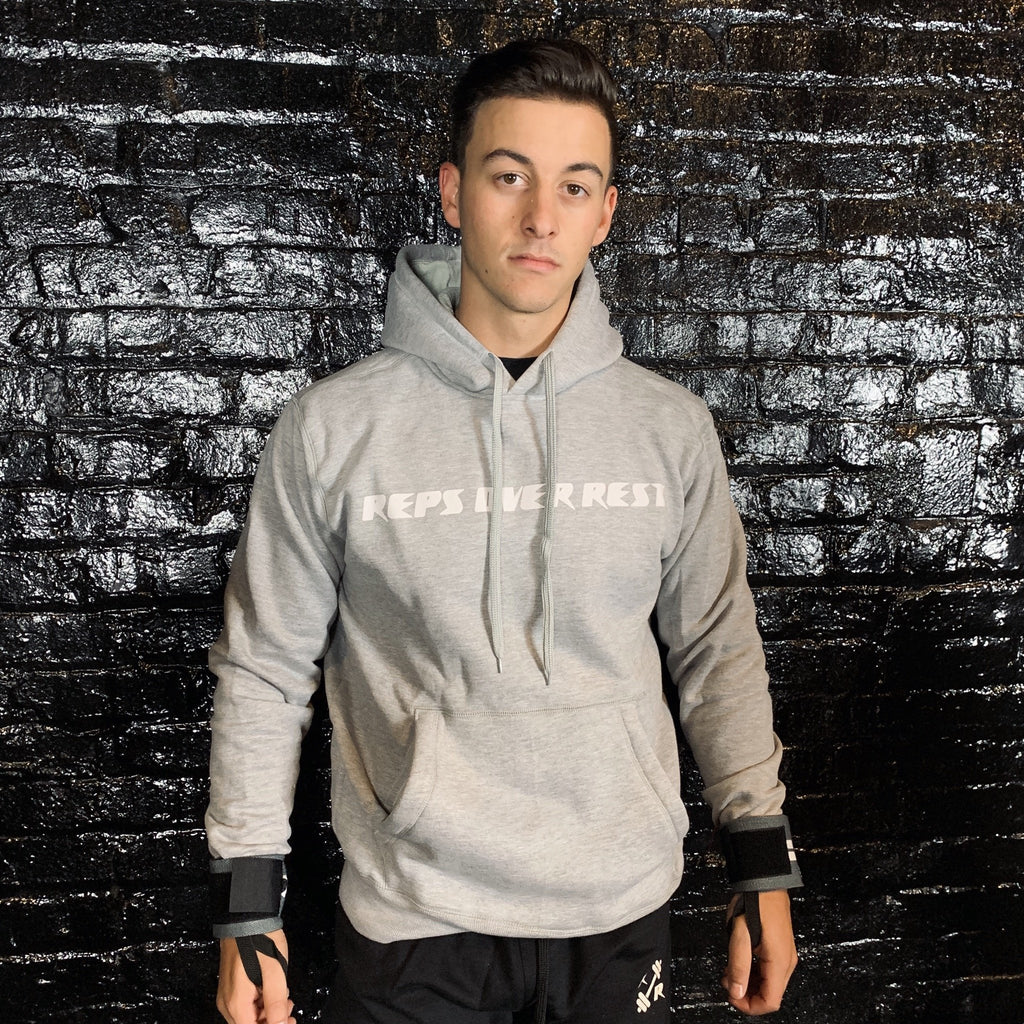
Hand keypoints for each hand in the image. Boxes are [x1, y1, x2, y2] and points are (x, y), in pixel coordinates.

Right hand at [216, 929, 294, 1023]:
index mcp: (236, 1002)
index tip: (288, 1022)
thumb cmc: (260, 940)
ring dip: (268, 1012)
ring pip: (248, 1016)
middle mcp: (227, 1002)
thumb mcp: (275, 972)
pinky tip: (272, 991)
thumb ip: (276, 1003)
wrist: (246, 917)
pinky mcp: (232, 986)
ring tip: (284, 997)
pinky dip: (261, 1002)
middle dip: (271, 1020)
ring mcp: (228, 994)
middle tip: (289, 1008)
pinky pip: (245, 1004)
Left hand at [721, 890, 796, 1014]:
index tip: (732, 997)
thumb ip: (738, 965)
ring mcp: (785, 955)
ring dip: (748, 984)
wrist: (765, 882)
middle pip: (770, 995)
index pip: (770, 1001)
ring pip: (769, 984)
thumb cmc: (754, 902)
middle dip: (746, 994)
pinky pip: (768, 971)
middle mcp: (787, 962)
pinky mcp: (780, 949)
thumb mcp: (739, 935)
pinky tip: (739, 965)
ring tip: (730, 972)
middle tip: (727, 982)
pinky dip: (753, 973)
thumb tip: (736, 992)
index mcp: (779, 961)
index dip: (749, 1006)